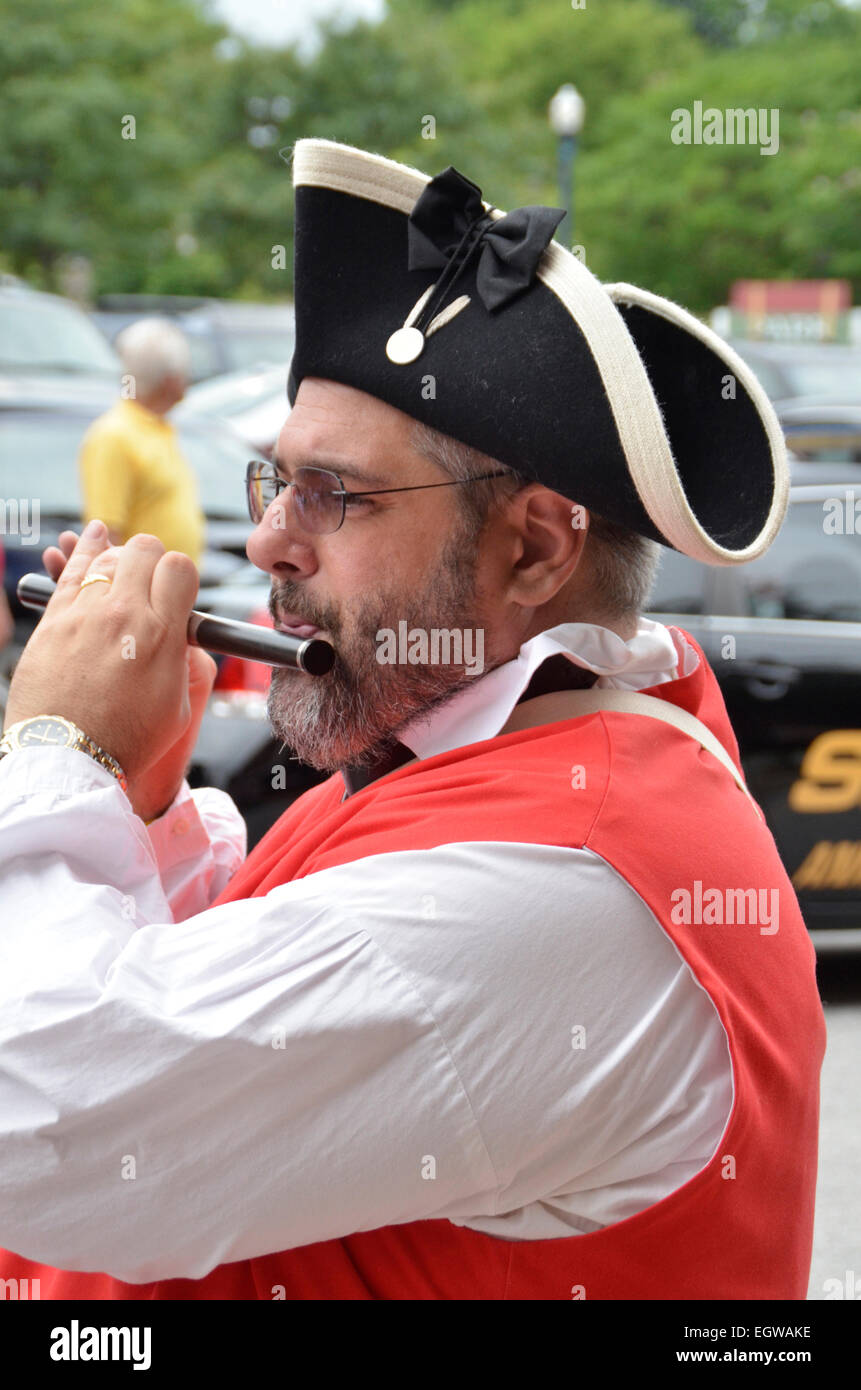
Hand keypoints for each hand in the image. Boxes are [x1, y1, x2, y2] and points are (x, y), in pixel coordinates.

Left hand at [40, 530, 215, 819]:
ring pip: (106, 555)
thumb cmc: (126, 741)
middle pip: (145, 550)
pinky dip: (81, 549)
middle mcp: (123, 614)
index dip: (181, 577)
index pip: (179, 568)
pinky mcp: (53, 620)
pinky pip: (69, 570)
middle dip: (153, 561)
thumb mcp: (177, 706)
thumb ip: (181, 659)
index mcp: (162, 635)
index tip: (177, 594)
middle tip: (150, 584)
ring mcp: (84, 614)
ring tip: (123, 564)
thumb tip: (177, 632)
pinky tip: (90, 536)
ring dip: (120, 556)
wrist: (68, 760)